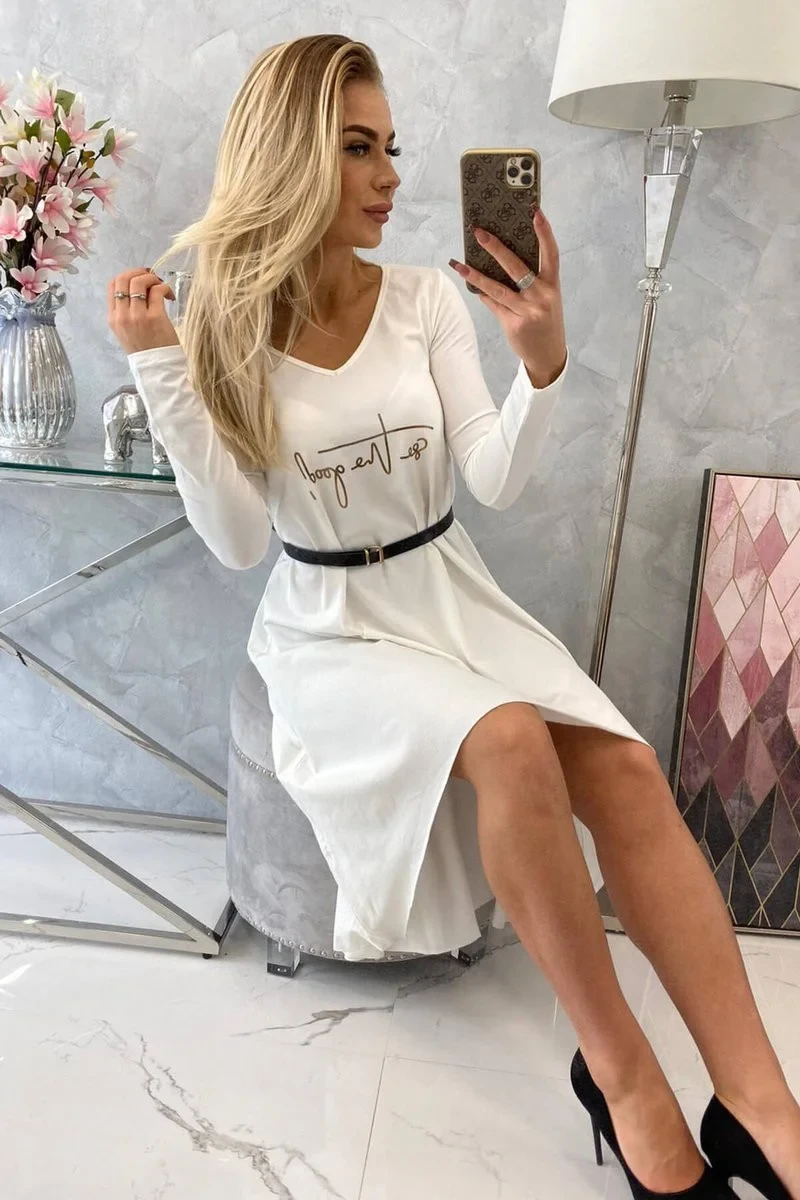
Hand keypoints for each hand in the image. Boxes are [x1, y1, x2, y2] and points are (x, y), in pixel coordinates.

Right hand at [108, 267, 178, 354]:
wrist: (157, 369)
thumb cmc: (145, 349)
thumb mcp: (126, 331)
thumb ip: (126, 311)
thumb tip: (138, 287)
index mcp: (113, 318)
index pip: (112, 285)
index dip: (126, 276)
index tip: (139, 278)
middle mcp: (122, 315)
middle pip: (123, 279)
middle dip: (138, 272)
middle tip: (152, 278)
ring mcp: (137, 316)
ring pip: (139, 282)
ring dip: (153, 279)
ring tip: (162, 286)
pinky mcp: (155, 317)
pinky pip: (157, 291)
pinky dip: (164, 287)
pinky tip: (169, 296)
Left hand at [448, 210, 566, 388]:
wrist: (548, 355)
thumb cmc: (545, 320)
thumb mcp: (547, 298)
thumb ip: (532, 280)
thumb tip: (501, 257)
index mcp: (553, 285)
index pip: (551, 253)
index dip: (545, 232)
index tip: (535, 212)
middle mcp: (542, 296)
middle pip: (516, 267)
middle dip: (496, 248)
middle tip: (479, 233)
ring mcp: (527, 311)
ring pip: (497, 288)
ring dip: (475, 275)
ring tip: (460, 264)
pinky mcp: (513, 324)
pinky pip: (493, 304)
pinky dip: (481, 294)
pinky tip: (470, 284)